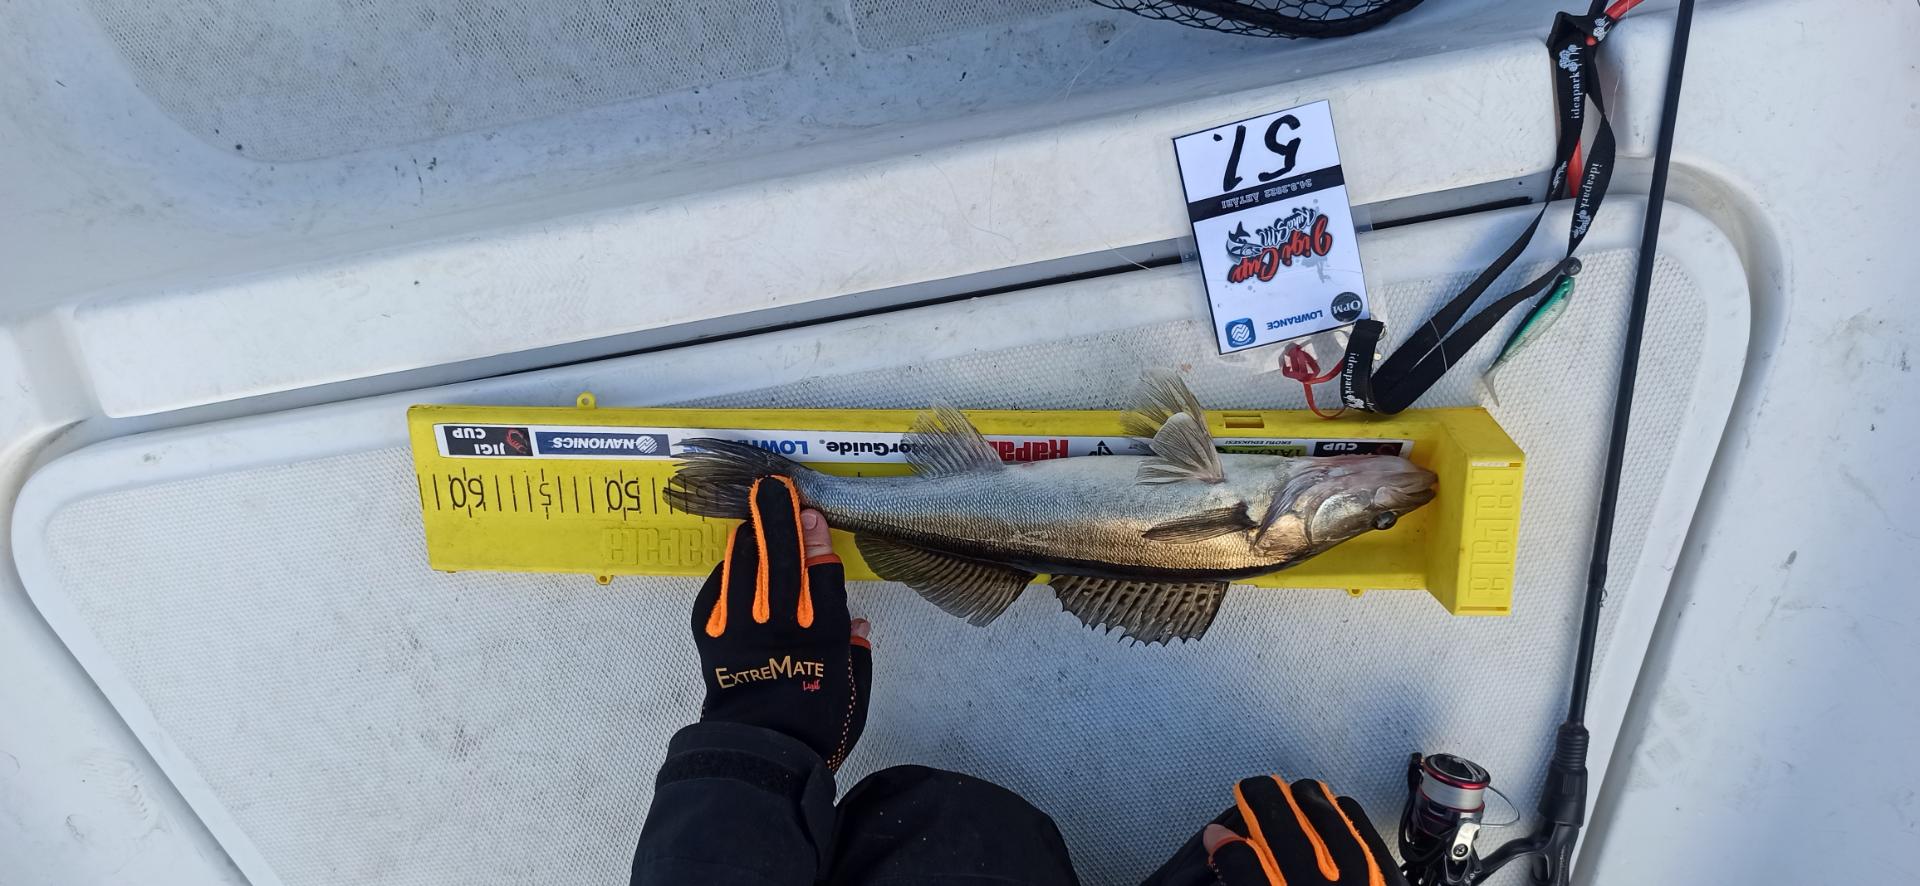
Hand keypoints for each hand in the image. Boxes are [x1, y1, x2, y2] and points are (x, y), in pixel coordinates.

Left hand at [692, 476, 871, 768]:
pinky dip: (732, 568)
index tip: (812, 512)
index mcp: (821, 632)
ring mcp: (740, 621)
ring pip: (744, 561)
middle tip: (774, 485)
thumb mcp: (852, 681)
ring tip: (757, 510)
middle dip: (777, 516)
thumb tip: (857, 624)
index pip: (820, 570)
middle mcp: (779, 620)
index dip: (815, 538)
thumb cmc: (816, 717)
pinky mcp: (710, 628)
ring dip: (752, 533)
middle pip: (779, 554)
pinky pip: (721, 583)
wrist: (759, 747)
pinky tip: (739, 557)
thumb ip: (852, 644)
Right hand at [1202, 776, 1407, 885]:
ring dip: (1301, 799)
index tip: (1215, 837)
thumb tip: (1230, 854)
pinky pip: (1363, 830)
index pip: (1242, 866)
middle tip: (1249, 789)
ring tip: (1288, 791)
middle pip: (1281, 829)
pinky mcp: (1390, 882)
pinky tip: (1333, 807)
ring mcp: (1359, 885)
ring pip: (1324, 820)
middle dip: (1260, 801)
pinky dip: (1343, 812)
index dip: (1224, 846)